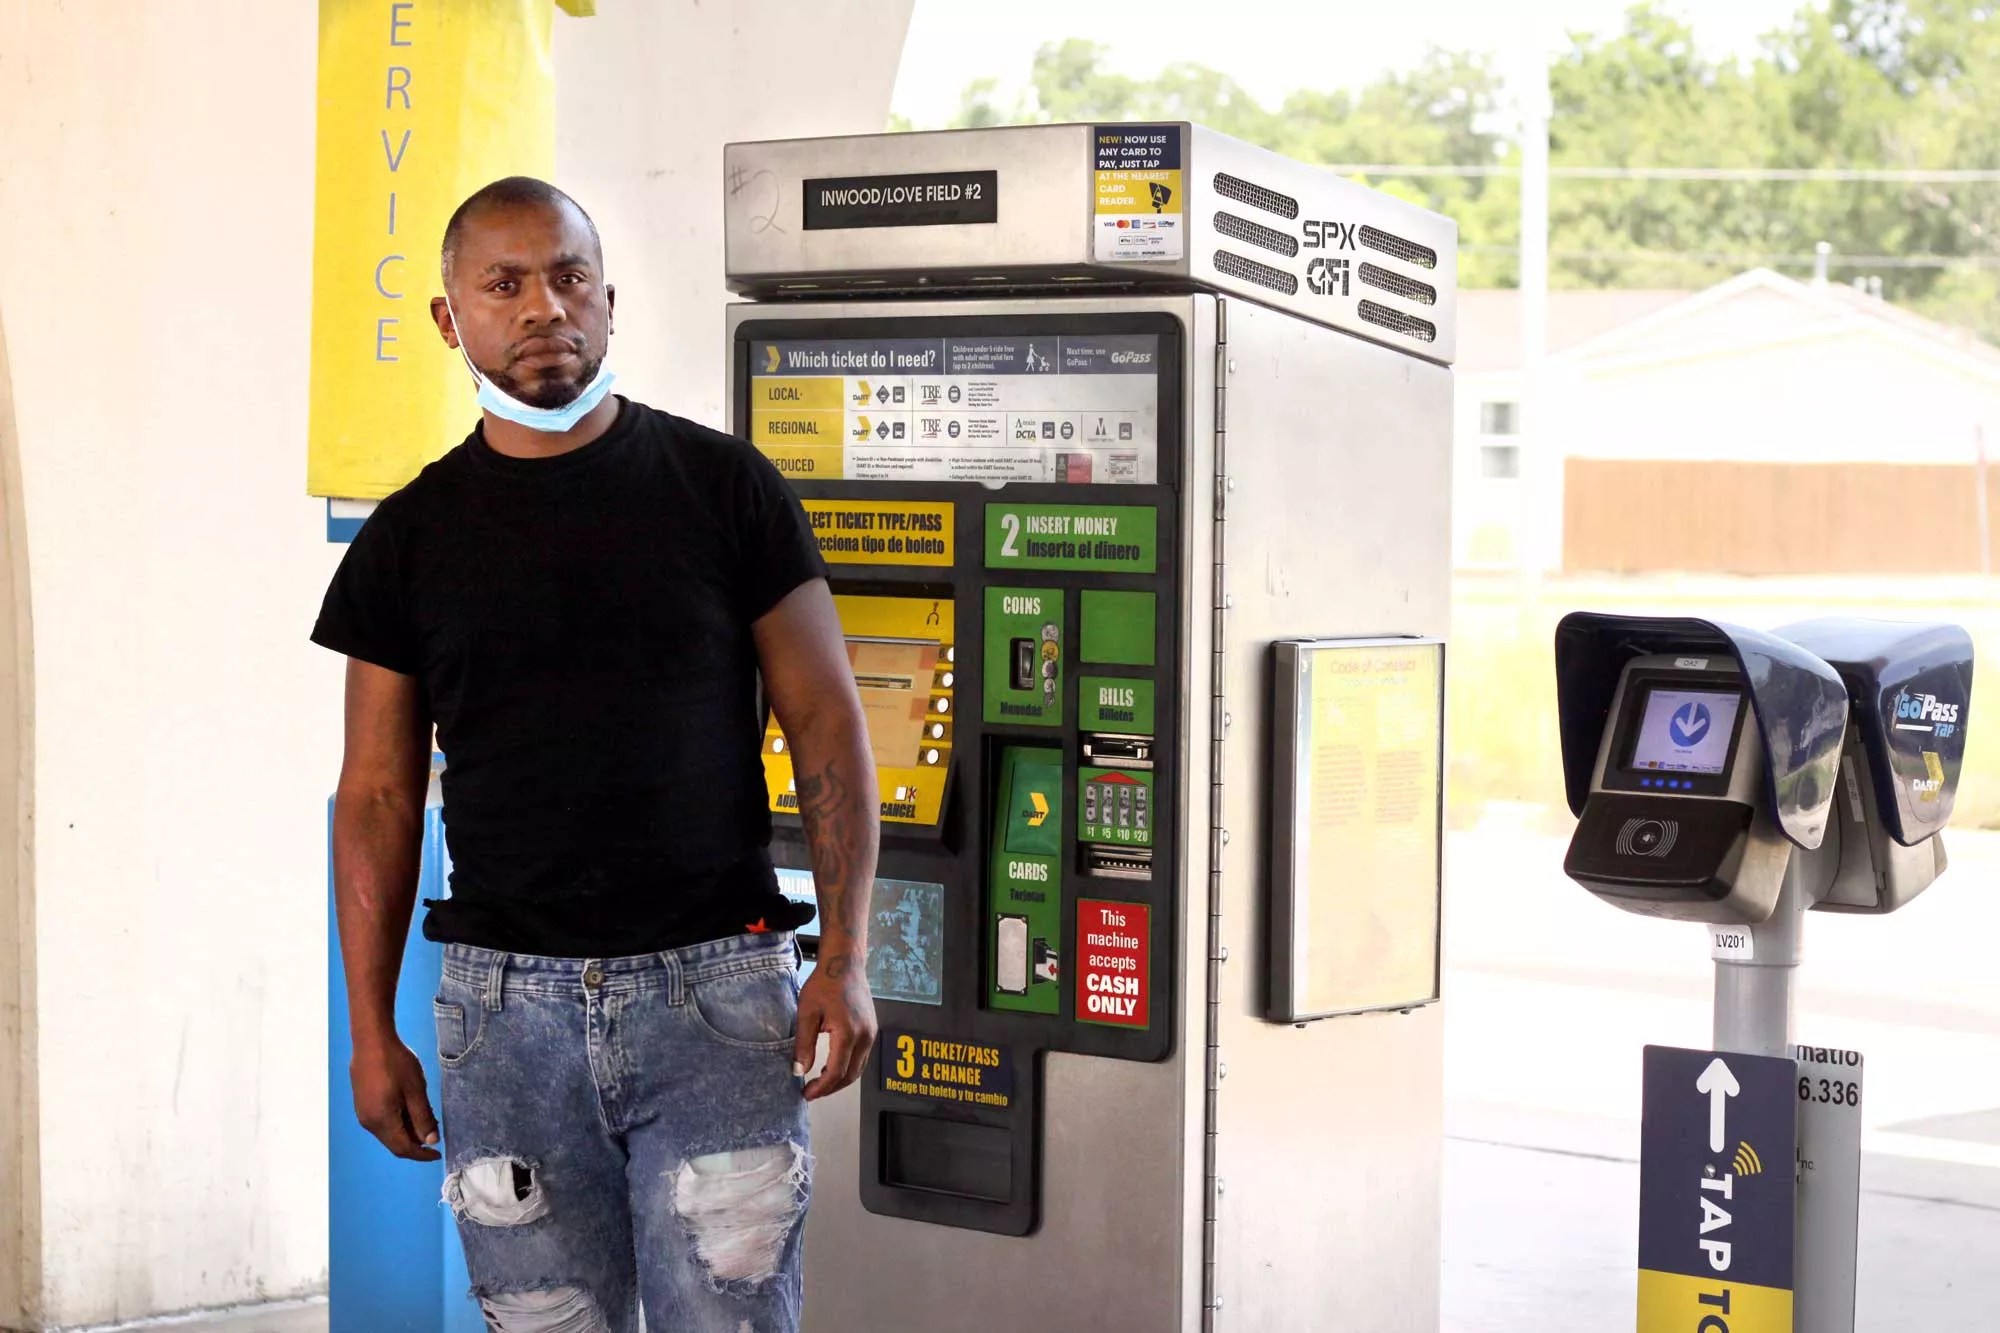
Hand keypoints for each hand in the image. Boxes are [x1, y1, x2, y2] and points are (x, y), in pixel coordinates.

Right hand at [351, 1034, 440, 1160]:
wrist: (371, 1040)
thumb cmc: (395, 1062)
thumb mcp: (415, 1090)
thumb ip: (423, 1118)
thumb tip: (430, 1141)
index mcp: (381, 1121)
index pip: (403, 1148)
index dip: (421, 1154)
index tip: (438, 1153)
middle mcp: (368, 1122)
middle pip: (394, 1143)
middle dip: (416, 1143)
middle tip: (436, 1132)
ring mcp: (363, 1112)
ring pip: (388, 1132)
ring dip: (407, 1131)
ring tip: (427, 1118)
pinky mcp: (362, 1103)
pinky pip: (382, 1121)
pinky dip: (398, 1121)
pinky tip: (410, 1109)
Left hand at [794, 950, 876, 1100]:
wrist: (845, 963)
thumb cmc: (825, 983)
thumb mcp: (807, 1013)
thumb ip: (804, 1044)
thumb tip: (799, 1071)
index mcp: (848, 1033)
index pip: (837, 1073)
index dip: (821, 1088)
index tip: (806, 1093)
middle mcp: (865, 1036)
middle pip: (851, 1075)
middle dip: (831, 1088)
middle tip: (811, 1092)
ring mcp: (871, 1033)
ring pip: (859, 1068)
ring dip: (840, 1079)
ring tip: (819, 1081)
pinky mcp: (872, 1029)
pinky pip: (862, 1057)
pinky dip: (848, 1067)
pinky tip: (832, 1065)